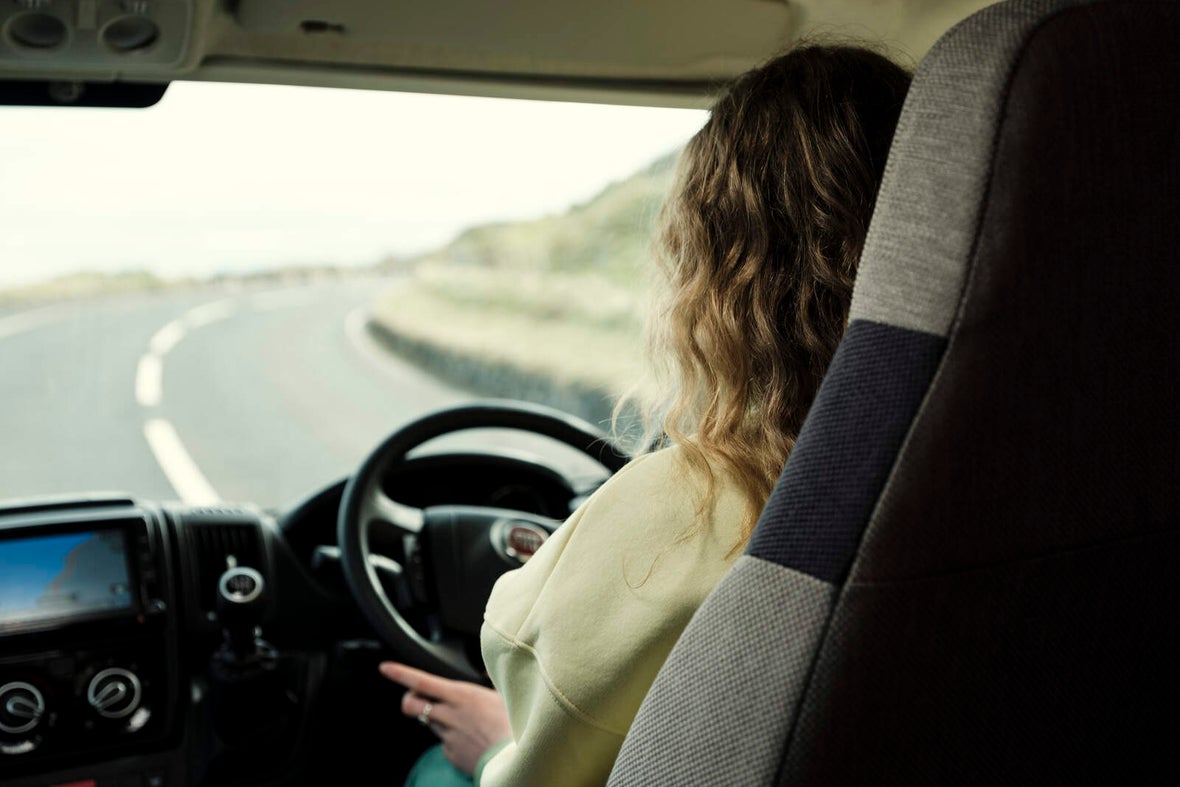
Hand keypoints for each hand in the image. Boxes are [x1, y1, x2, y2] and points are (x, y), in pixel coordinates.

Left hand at [379, 661, 512, 775]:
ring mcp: (448, 737)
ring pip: (429, 723)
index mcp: (461, 695)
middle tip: (417, 698)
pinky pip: (445, 742)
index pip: (422, 681)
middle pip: (412, 705)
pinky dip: (452, 738)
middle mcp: (450, 715)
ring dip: (436, 718)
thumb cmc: (515, 723)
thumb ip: (487, 683)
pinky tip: (470, 738)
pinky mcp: (452, 754)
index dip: (400, 674)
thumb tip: (487, 671)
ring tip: (461, 719)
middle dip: (409, 700)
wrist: (518, 758)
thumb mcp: (503, 694)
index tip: (385, 668)